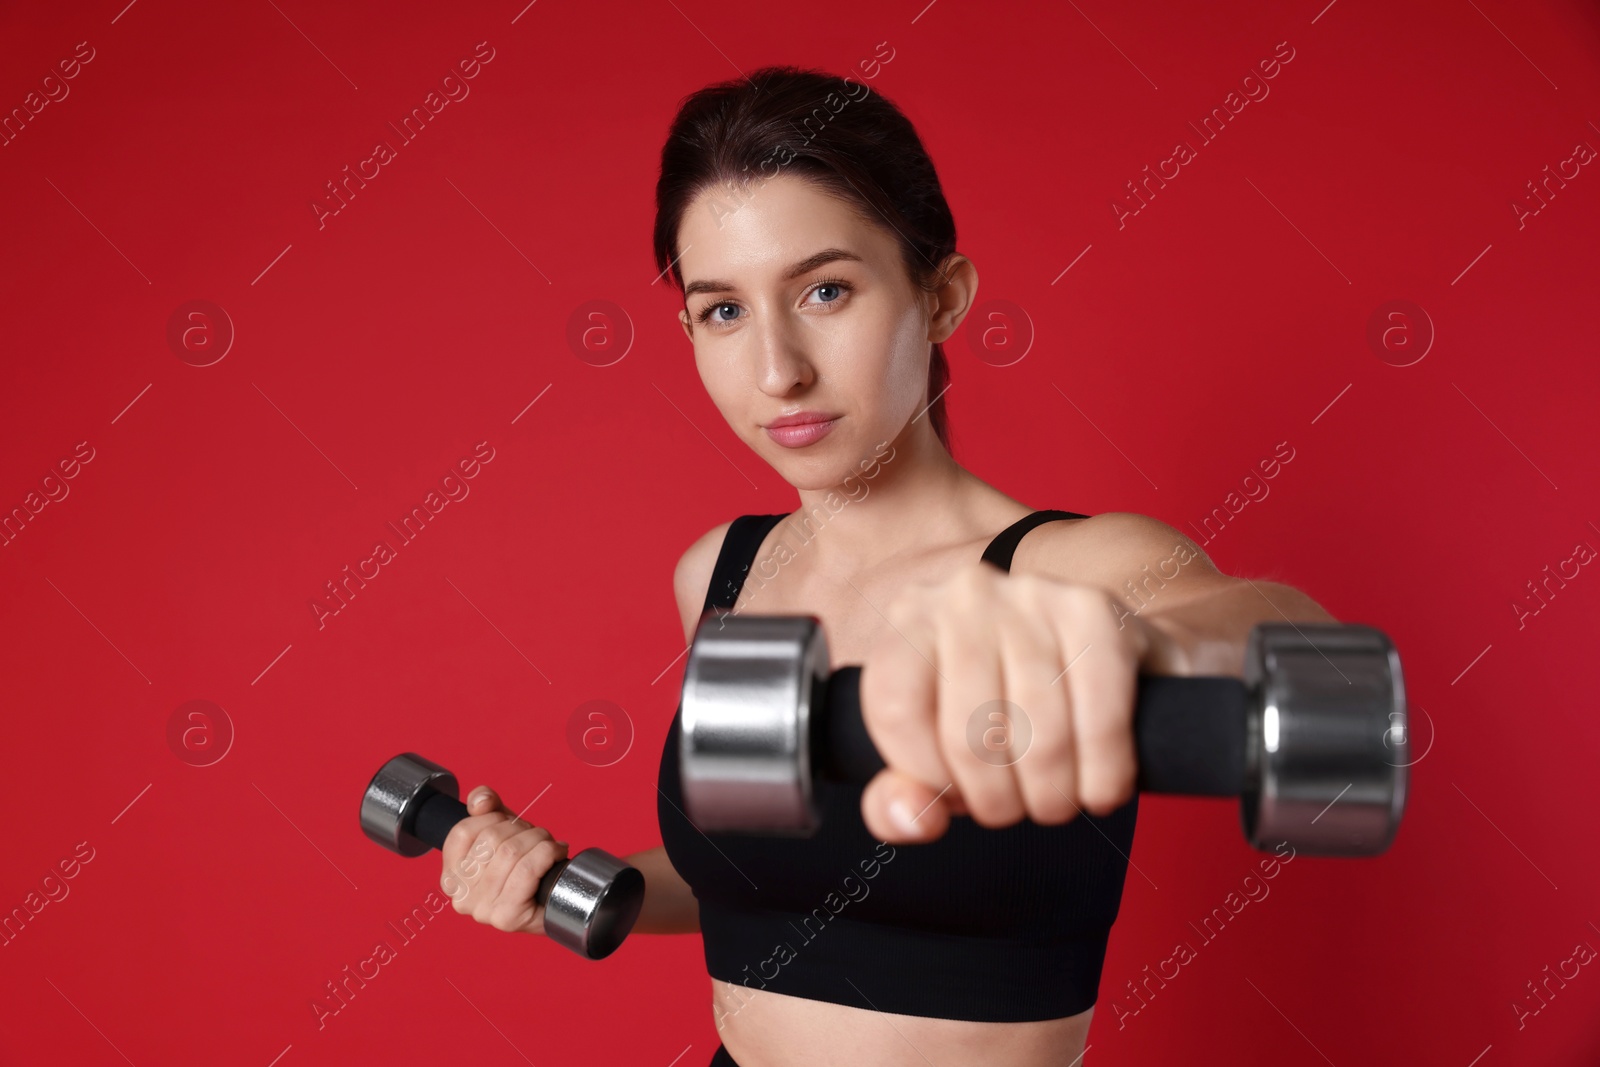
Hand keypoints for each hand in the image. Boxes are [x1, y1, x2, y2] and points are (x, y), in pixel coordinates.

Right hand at [439, 785, 568, 935]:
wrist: (558, 901)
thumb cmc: (526, 865)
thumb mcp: (503, 830)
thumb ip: (486, 807)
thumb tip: (480, 801)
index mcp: (451, 877)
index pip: (462, 831)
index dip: (493, 818)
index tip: (510, 825)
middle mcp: (461, 897)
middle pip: (490, 839)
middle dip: (521, 828)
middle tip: (536, 836)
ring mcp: (482, 910)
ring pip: (511, 852)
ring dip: (538, 839)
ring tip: (547, 844)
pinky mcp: (506, 917)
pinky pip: (527, 869)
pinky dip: (547, 852)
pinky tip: (555, 853)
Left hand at [857, 562, 1185, 843]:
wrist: (1101, 657)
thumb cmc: (1005, 708)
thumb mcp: (938, 752)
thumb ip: (898, 799)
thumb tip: (914, 819)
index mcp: (911, 620)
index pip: (894, 709)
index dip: (928, 776)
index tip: (959, 795)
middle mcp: (965, 596)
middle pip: (968, 733)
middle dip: (998, 801)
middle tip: (1020, 807)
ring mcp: (1033, 596)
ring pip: (1038, 737)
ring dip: (1053, 796)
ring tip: (1059, 801)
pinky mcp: (1096, 612)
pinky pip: (1099, 721)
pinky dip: (1103, 775)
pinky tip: (1099, 788)